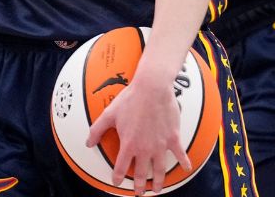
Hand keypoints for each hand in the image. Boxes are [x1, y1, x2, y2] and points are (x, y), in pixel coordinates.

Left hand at [85, 78, 190, 194]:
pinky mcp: (173, 138)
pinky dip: (184, 163)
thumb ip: (97, 130)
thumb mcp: (109, 114)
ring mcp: (160, 145)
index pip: (121, 168)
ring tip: (158, 190)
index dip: (118, 178)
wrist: (152, 88)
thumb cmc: (130, 99)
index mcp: (128, 144)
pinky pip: (180, 154)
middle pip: (142, 174)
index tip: (117, 183)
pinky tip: (186, 169)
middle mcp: (145, 149)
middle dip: (140, 186)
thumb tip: (88, 143)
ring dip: (159, 182)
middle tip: (140, 193)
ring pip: (160, 170)